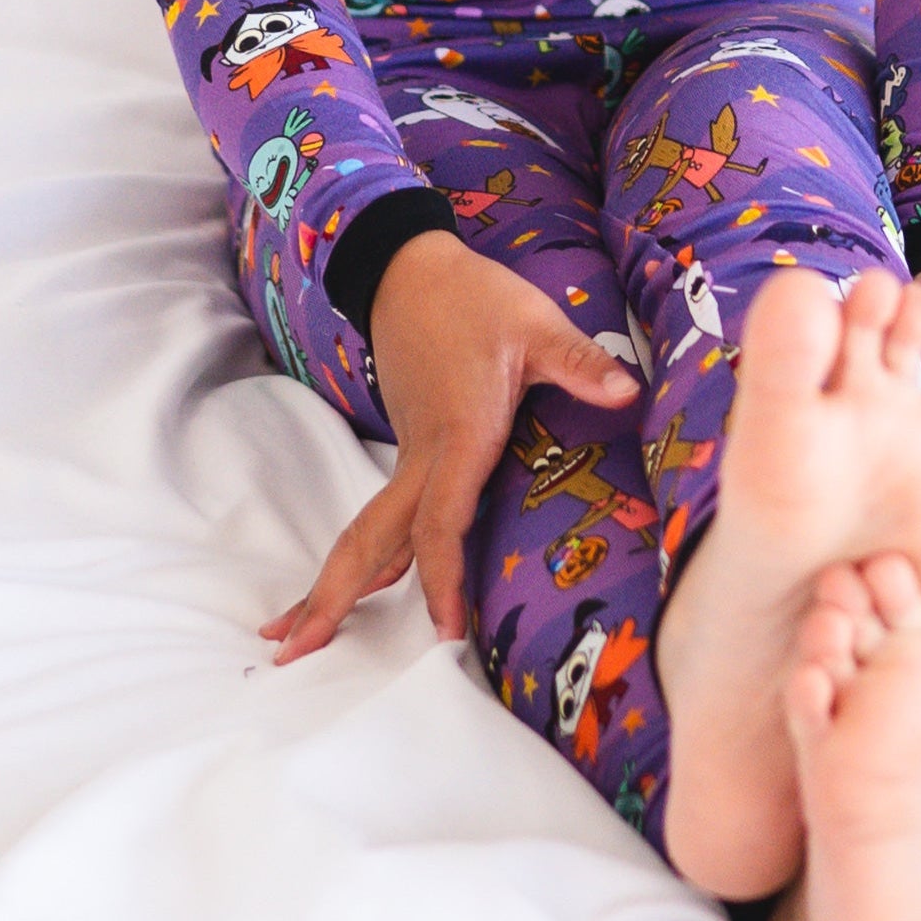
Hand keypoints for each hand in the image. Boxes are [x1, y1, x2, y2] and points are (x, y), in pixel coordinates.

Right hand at [258, 228, 641, 663]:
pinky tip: (359, 585)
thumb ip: (579, 363)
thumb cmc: (476, 296)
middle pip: (372, 536)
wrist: (409, 267)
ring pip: (370, 528)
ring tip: (293, 635)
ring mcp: (409, 450)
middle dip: (332, 595)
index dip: (442, 577)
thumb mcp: (536, 324)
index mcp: (457, 434)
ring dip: (335, 581)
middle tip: (292, 652)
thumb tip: (628, 391)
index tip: (444, 631)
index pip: (442, 521)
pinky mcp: (409, 443)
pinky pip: (385, 512)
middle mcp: (424, 453)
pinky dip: (364, 553)